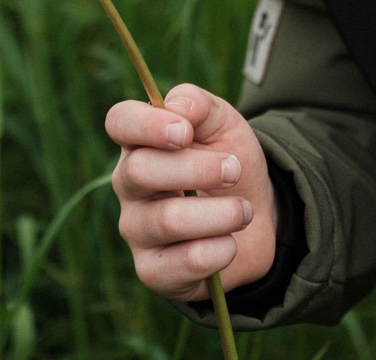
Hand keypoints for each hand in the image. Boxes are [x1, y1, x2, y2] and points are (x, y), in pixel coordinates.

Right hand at [106, 83, 277, 300]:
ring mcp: (136, 229)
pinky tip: (229, 243)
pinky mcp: (152, 271)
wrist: (256, 217)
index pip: (119, 122)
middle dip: (199, 169)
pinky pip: (184, 262)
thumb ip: (200, 105)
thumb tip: (176, 106)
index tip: (186, 133)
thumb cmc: (229, 161)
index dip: (147, 124)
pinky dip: (220, 249)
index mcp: (141, 141)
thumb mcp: (223, 124)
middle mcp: (128, 185)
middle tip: (235, 170)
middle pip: (141, 171)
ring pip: (168, 219)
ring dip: (221, 212)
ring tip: (243, 210)